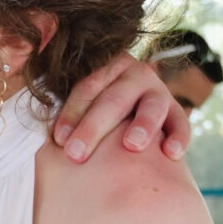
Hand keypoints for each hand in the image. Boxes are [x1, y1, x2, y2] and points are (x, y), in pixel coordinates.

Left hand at [49, 55, 190, 163]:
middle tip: (76, 154)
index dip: (72, 113)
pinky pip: (181, 124)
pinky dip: (179, 138)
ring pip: (151, 108)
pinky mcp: (177, 113)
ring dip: (142, 125)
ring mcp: (159, 93)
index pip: (88, 88)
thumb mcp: (83, 108)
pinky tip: (172, 154)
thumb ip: (68, 116)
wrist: (134, 120)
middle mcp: (135, 76)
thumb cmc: (97, 120)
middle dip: (94, 128)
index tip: (58, 140)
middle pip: (114, 100)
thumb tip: (41, 137)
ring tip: (132, 146)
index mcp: (107, 69)